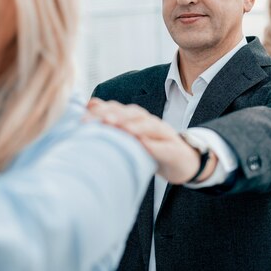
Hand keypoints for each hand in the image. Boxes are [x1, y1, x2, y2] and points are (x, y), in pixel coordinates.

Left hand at [86, 98, 212, 183]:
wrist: (185, 163)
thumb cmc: (153, 150)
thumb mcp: (133, 138)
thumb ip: (115, 124)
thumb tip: (90, 107)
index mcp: (138, 120)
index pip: (120, 109)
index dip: (103, 109)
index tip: (85, 114)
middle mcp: (151, 123)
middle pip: (134, 114)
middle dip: (117, 115)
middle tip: (101, 120)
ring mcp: (165, 135)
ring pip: (150, 126)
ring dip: (136, 126)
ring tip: (122, 130)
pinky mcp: (174, 150)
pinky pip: (165, 147)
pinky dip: (155, 146)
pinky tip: (144, 146)